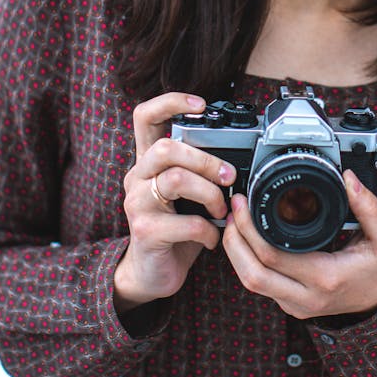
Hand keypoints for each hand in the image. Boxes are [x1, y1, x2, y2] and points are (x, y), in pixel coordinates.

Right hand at [114, 92, 235, 312]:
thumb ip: (200, 173)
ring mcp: (137, 203)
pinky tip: (213, 238)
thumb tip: (239, 161)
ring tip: (221, 210)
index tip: (201, 104)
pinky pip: (187, 222)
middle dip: (207, 160)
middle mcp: (137, 177)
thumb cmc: (176, 229)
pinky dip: (209, 230)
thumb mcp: (188, 195)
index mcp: (148, 162)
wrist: (152, 273)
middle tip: (229, 177)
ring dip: (210, 194)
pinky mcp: (146, 231)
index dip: (170, 102)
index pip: (145, 117)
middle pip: (167, 148)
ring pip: (176, 179)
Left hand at [222, 170, 376, 319]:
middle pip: (252, 274)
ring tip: (235, 222)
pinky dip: (248, 262)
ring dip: (237, 252)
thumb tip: (349, 179)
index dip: (250, 228)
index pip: (273, 256)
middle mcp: (307, 297)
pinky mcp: (291, 306)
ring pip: (251, 283)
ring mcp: (297, 305)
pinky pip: (261, 285)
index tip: (244, 202)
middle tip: (233, 210)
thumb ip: (368, 207)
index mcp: (326, 277)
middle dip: (234, 240)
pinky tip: (248, 239)